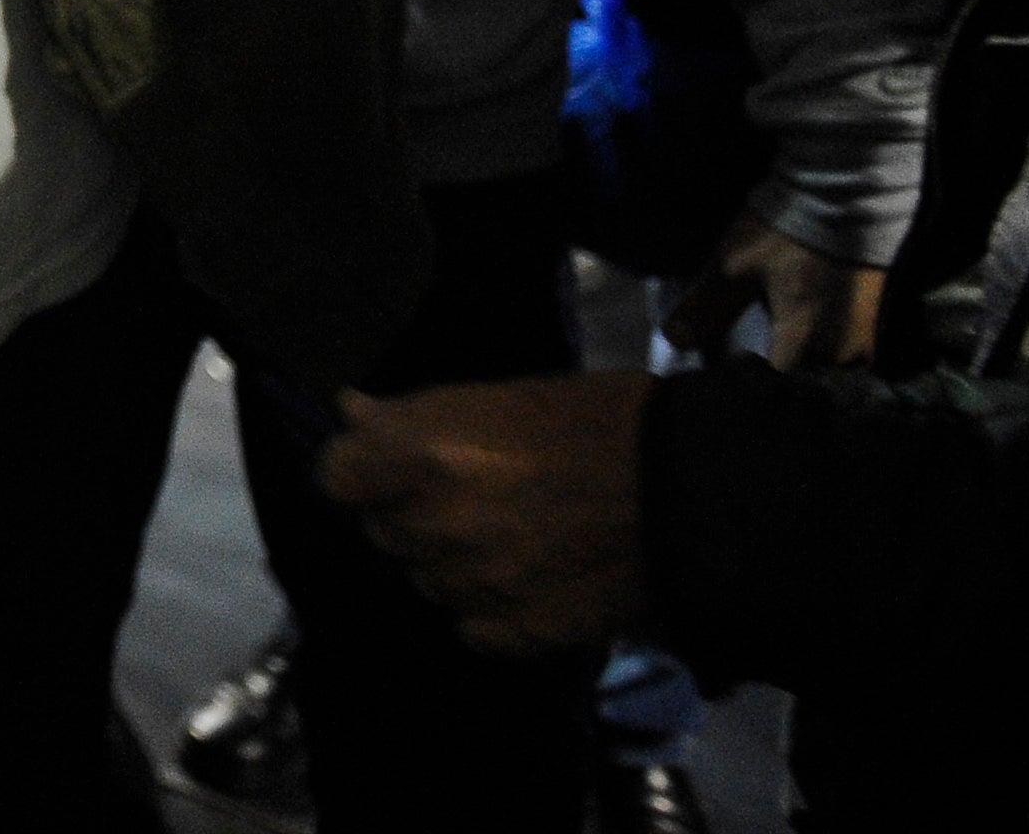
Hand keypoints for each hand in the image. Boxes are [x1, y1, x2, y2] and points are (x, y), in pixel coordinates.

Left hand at [317, 375, 655, 654]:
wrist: (692, 487)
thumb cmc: (598, 421)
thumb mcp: (499, 397)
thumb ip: (415, 415)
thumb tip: (351, 411)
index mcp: (426, 460)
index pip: (336, 480)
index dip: (355, 471)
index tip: (375, 466)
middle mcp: (441, 527)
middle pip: (381, 531)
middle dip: (405, 511)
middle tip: (459, 492)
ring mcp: (481, 585)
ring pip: (425, 580)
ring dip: (446, 560)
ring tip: (503, 532)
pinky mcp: (523, 631)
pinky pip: (472, 627)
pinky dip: (487, 608)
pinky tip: (523, 576)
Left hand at [661, 206, 886, 369]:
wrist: (843, 199)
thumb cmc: (784, 234)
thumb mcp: (734, 267)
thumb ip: (705, 308)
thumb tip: (675, 343)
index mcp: (803, 340)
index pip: (774, 388)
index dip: (749, 387)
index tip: (730, 379)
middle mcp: (840, 352)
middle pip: (804, 387)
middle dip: (779, 384)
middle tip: (753, 367)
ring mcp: (863, 344)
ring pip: (829, 377)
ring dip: (805, 372)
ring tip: (780, 356)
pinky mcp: (873, 331)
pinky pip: (849, 362)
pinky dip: (826, 359)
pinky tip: (807, 343)